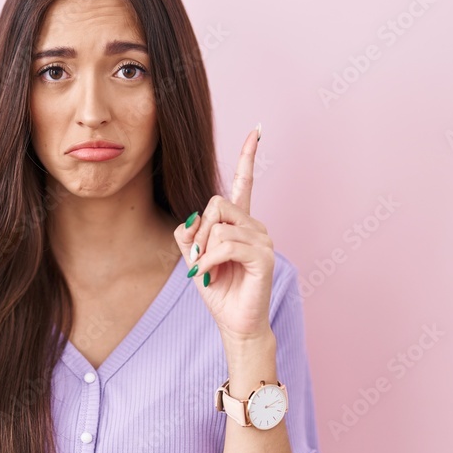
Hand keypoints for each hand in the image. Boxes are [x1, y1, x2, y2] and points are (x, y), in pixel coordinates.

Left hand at [173, 125, 275, 346]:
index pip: (244, 183)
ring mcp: (263, 239)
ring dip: (204, 252)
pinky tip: (210, 276)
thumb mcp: (195, 259)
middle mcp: (255, 225)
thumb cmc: (219, 291)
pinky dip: (210, 261)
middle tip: (199, 259)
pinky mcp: (264, 256)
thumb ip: (189, 237)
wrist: (235, 322)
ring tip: (209, 272)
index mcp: (240, 222)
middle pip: (217, 204)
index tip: (256, 130)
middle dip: (200, 231)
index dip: (249, 156)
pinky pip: (227, 244)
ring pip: (219, 226)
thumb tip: (190, 221)